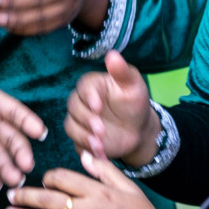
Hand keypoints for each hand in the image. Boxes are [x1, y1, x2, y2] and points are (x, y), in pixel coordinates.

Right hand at [64, 51, 159, 167]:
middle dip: (86, 119)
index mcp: (92, 85)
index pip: (83, 87)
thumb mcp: (134, 85)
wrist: (138, 129)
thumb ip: (122, 71)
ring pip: (71, 126)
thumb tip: (112, 54)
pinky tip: (100, 154)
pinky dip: (86, 149)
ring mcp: (79, 120)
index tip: (98, 106)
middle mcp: (81, 101)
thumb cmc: (134, 102)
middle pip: (73, 108)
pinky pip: (76, 143)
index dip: (89, 97)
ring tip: (100, 145)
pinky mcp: (80, 137)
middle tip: (101, 130)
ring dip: (84, 136)